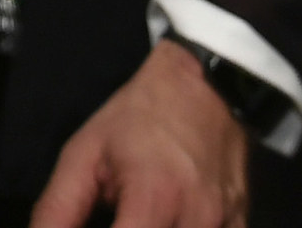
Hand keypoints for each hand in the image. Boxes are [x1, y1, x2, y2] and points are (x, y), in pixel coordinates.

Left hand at [33, 39, 248, 227]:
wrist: (206, 88)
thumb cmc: (140, 118)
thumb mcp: (85, 154)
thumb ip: (60, 208)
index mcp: (153, 197)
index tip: (96, 225)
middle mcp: (197, 218)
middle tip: (115, 217)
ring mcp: (225, 225)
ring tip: (133, 216)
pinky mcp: (241, 225)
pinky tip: (165, 218)